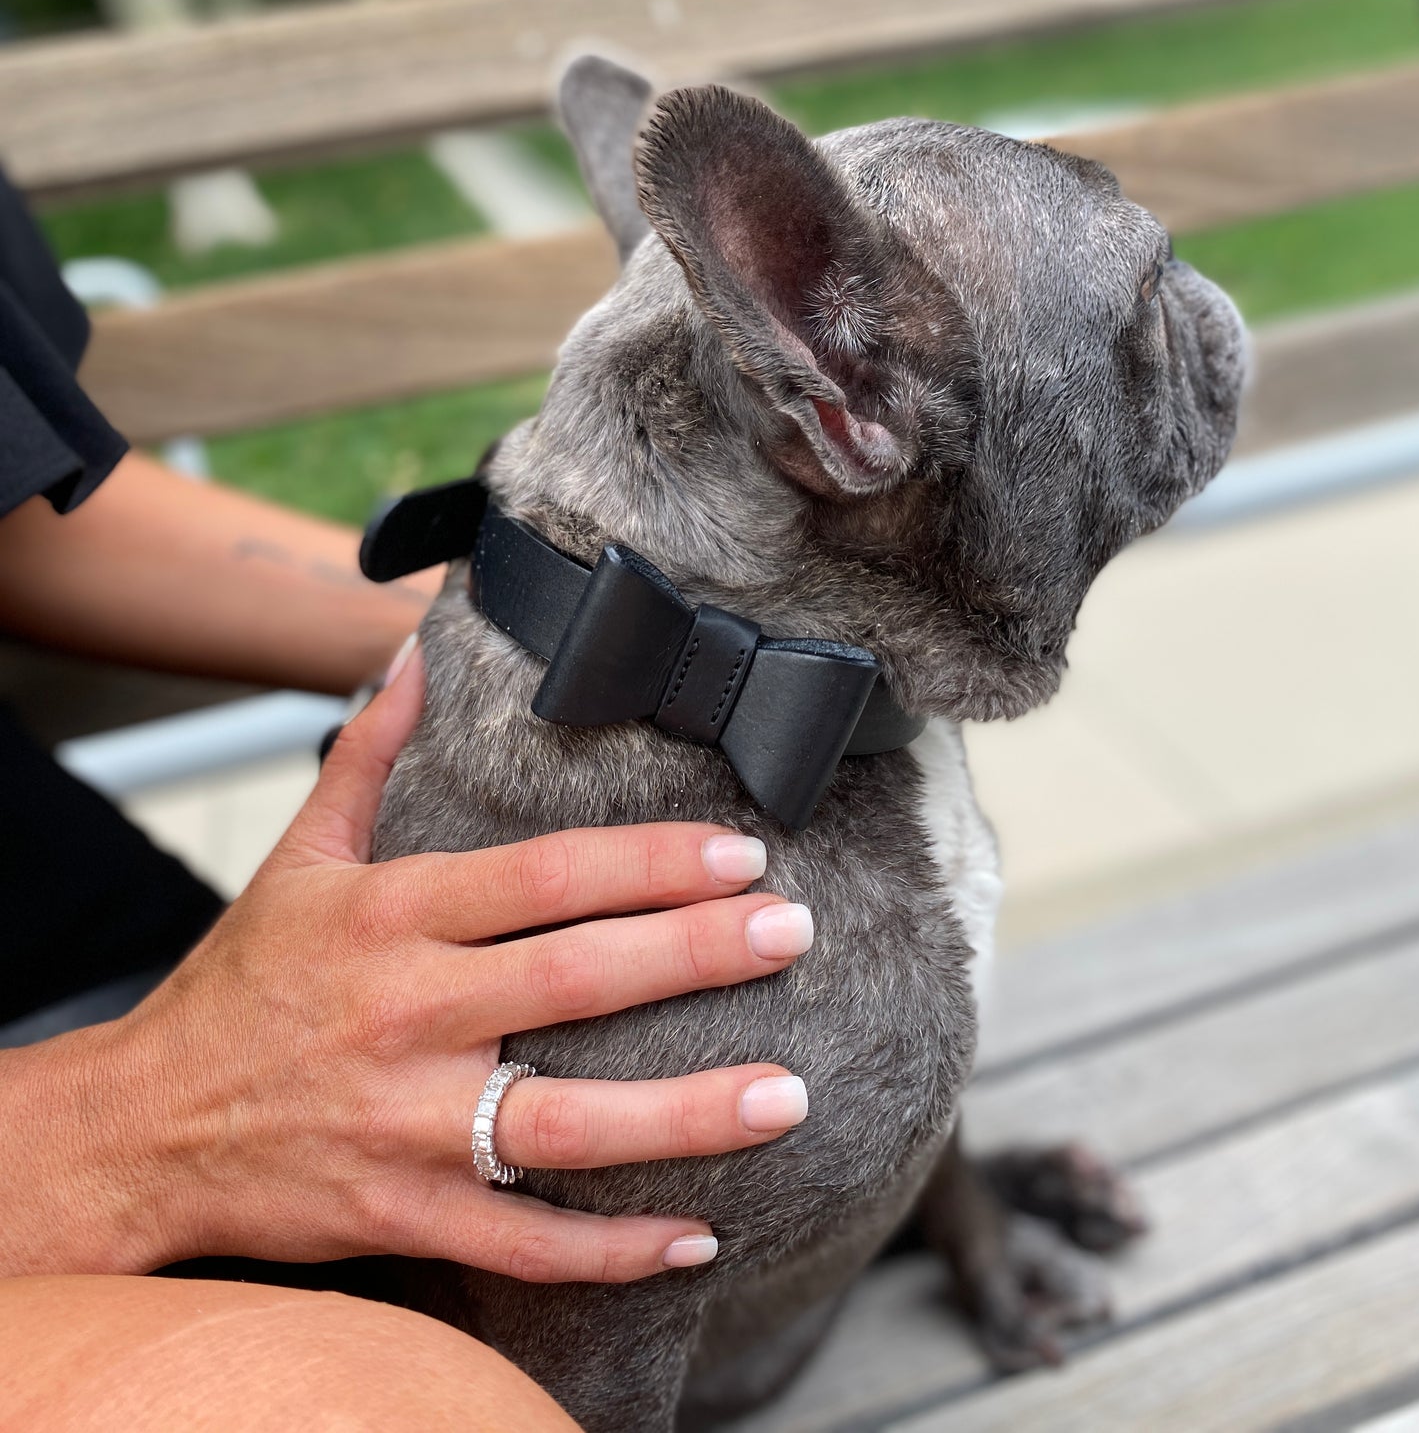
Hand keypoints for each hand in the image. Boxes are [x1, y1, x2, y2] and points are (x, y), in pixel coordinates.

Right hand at [1, 646, 812, 1284]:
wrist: (143, 1127)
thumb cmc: (239, 985)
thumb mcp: (299, 856)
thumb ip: (369, 752)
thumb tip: (412, 654)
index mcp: (391, 915)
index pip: (544, 878)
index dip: (648, 863)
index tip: (740, 853)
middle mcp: (406, 1013)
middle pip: (574, 980)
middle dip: (696, 953)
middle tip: (792, 932)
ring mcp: (407, 1121)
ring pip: (565, 1121)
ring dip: (684, 1113)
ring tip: (784, 1093)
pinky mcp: (404, 1212)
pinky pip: (523, 1241)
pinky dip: (610, 1248)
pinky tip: (696, 1237)